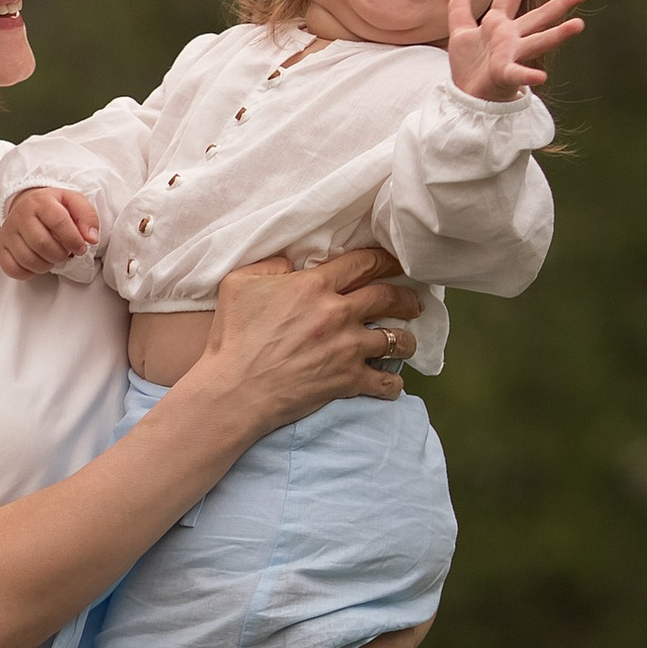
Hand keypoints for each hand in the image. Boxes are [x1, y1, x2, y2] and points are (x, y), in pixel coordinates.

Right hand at [0, 186, 100, 279]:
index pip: (58, 222)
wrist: (27, 205)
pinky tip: (38, 262)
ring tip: (53, 257)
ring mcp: (8, 232)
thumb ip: (88, 217)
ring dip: (47, 265)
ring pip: (27, 259)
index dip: (73, 240)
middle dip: (60, 254)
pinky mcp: (1, 247)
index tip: (81, 248)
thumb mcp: (74, 202)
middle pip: (42, 244)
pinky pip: (12, 269)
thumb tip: (91, 238)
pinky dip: (29, 272)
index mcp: (40, 201)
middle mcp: (20, 215)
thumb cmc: (54, 207)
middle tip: (66, 253)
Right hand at [191, 246, 421, 429]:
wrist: (235, 388)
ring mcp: (348, 348)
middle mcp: (338, 313)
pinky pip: (386, 381)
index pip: (362, 263)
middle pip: (389, 296)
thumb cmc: (233, 336)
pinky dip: (393, 383)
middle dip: (407, 297)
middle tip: (414, 301)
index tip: (394, 261)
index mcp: (314, 286)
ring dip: (406, 339)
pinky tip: (392, 382)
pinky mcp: (349, 380)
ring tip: (407, 341)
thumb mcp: (238, 284)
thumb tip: (289, 263)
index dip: (383, 259)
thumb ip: (268, 265)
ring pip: (397, 339)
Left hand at [448, 0, 586, 102]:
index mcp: (498, 25)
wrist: (467, 95)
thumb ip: (459, 14)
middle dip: (559, 4)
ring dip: (558, 33)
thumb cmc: (469, 66)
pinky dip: (529, 75)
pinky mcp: (505, 73)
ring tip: (579, 25)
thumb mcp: (460, 34)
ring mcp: (511, 55)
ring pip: (538, 40)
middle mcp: (511, 37)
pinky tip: (541, 78)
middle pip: (538, 16)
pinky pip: (518, 74)